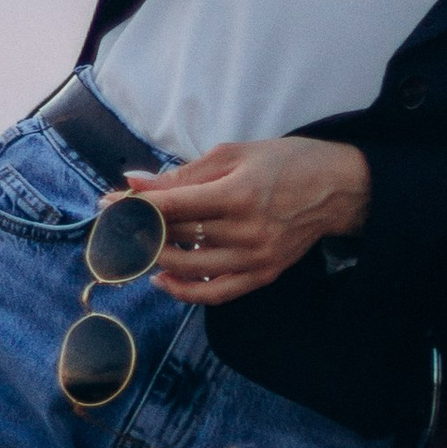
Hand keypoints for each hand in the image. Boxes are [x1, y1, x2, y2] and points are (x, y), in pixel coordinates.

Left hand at [131, 137, 369, 305]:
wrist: (336, 188)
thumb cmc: (285, 163)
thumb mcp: (233, 154)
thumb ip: (183, 173)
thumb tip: (135, 183)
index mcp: (237, 193)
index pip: (171, 206)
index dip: (134, 206)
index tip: (109, 203)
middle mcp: (246, 230)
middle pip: (175, 237)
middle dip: (139, 230)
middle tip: (119, 224)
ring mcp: (255, 258)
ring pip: (187, 267)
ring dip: (155, 257)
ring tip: (141, 243)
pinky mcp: (262, 274)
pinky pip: (214, 293)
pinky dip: (184, 291)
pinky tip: (163, 279)